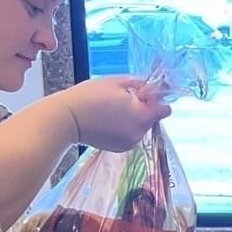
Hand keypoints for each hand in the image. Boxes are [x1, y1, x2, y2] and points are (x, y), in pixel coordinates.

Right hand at [56, 75, 171, 151]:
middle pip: (151, 119)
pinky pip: (129, 135)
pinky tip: (108, 120)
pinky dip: (124, 128)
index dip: (157, 100)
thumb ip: (139, 84)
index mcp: (142, 116)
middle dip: (142, 109)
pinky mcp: (119, 149)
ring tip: (111, 110)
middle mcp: (139, 133)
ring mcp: (129, 143)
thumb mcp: (117, 82)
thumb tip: (149, 87)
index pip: (165, 110)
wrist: (66, 119)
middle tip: (122, 100)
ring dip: (133, 119)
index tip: (144, 95)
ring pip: (140, 127)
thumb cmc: (89, 97)